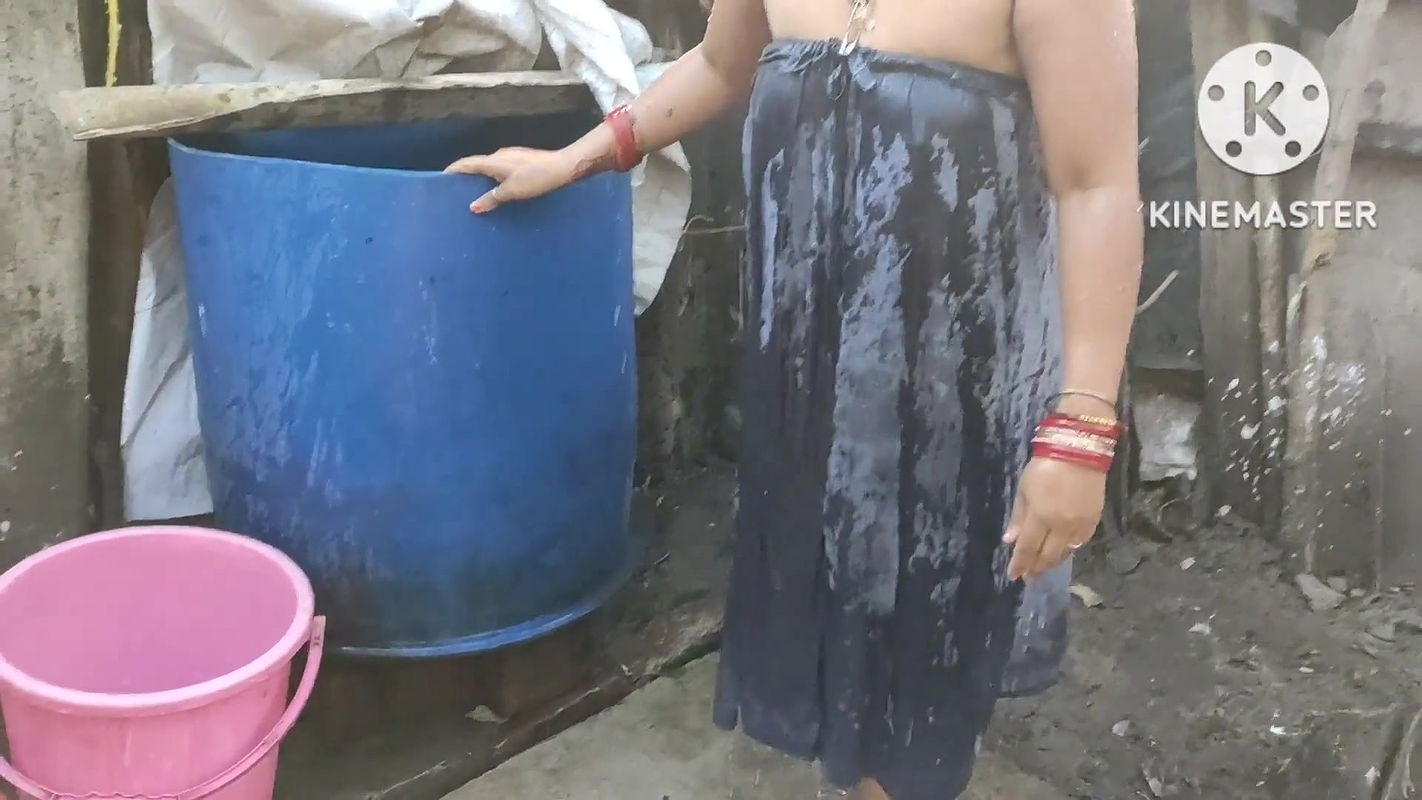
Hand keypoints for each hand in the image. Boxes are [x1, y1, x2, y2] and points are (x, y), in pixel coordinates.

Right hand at [444, 147, 582, 213]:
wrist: (563, 168)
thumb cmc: (536, 178)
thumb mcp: (512, 191)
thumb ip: (491, 199)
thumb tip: (473, 206)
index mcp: (493, 160)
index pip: (466, 163)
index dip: (453, 170)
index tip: (442, 177)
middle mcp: (500, 155)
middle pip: (477, 164)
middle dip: (466, 175)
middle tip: (456, 188)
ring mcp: (512, 157)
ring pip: (490, 167)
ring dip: (481, 177)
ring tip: (475, 191)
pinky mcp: (523, 161)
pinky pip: (501, 169)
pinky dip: (493, 178)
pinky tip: (498, 189)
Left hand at [1003, 456, 1106, 581]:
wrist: (1080, 452)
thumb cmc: (1045, 467)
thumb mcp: (1024, 489)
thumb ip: (1019, 518)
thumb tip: (1010, 541)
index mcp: (1041, 517)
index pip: (1028, 548)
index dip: (1020, 564)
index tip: (1013, 576)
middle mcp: (1061, 526)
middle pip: (1047, 556)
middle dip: (1036, 568)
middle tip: (1028, 576)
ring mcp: (1080, 525)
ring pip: (1065, 553)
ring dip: (1052, 562)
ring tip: (1042, 567)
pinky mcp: (1093, 521)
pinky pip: (1080, 543)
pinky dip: (1068, 550)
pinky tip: (1061, 552)